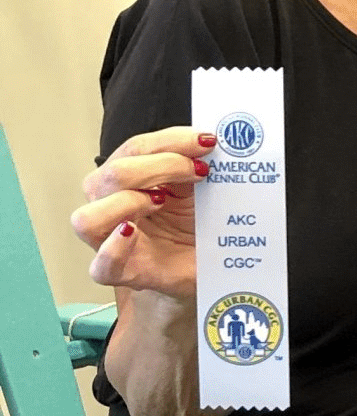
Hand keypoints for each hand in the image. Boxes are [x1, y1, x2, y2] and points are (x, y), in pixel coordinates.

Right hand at [73, 127, 214, 297]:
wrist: (207, 269)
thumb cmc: (196, 227)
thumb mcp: (199, 191)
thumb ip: (195, 165)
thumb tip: (209, 141)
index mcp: (126, 180)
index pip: (135, 149)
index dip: (170, 141)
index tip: (205, 141)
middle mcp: (110, 206)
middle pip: (113, 174)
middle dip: (160, 165)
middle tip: (198, 171)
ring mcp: (111, 242)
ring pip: (88, 218)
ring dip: (125, 202)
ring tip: (161, 201)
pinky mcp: (123, 274)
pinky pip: (101, 266)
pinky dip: (114, 249)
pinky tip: (132, 233)